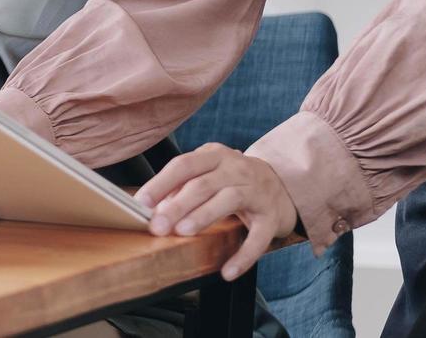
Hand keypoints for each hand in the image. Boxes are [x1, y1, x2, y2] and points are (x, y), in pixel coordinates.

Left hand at [134, 143, 298, 280]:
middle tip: (158, 226)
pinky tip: (227, 271)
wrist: (283, 185)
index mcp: (215, 155)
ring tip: (183, 232)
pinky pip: (258, 238)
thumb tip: (156, 208)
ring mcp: (257, 191)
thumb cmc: (234, 180)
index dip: (161, 183)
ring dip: (204, 216)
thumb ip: (183, 187)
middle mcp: (237, 168)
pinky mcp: (272, 217)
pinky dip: (243, 256)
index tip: (142, 203)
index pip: (184, 165)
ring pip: (228, 200)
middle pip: (202, 184)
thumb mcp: (209, 174)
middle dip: (177, 205)